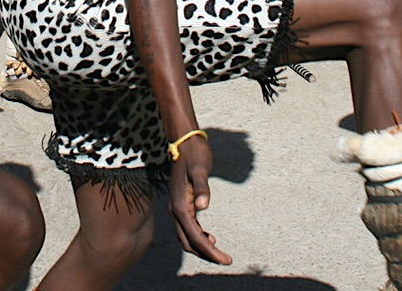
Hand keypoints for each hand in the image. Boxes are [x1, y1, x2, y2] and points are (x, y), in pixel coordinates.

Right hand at [168, 136, 231, 265]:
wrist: (185, 142)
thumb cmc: (194, 154)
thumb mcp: (200, 170)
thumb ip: (202, 188)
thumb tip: (203, 206)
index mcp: (179, 206)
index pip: (195, 237)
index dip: (210, 251)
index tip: (226, 259)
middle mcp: (175, 210)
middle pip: (188, 242)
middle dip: (206, 254)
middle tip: (226, 260)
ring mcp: (177, 208)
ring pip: (187, 237)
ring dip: (202, 247)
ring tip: (219, 253)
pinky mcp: (181, 204)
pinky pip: (188, 228)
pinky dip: (198, 237)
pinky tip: (211, 237)